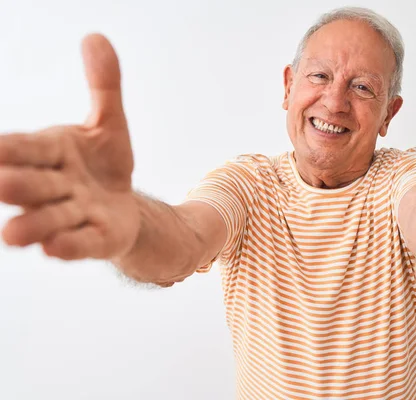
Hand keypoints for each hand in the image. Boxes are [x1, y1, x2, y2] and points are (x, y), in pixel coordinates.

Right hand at [0, 34, 139, 259]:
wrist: (126, 204)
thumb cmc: (104, 163)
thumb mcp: (109, 122)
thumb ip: (103, 85)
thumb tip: (96, 37)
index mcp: (52, 152)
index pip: (25, 148)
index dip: (8, 149)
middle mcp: (55, 185)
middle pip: (33, 184)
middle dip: (19, 184)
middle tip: (3, 184)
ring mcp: (75, 215)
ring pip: (50, 219)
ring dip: (33, 224)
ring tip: (12, 234)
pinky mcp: (97, 239)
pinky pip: (80, 243)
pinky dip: (69, 246)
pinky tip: (55, 249)